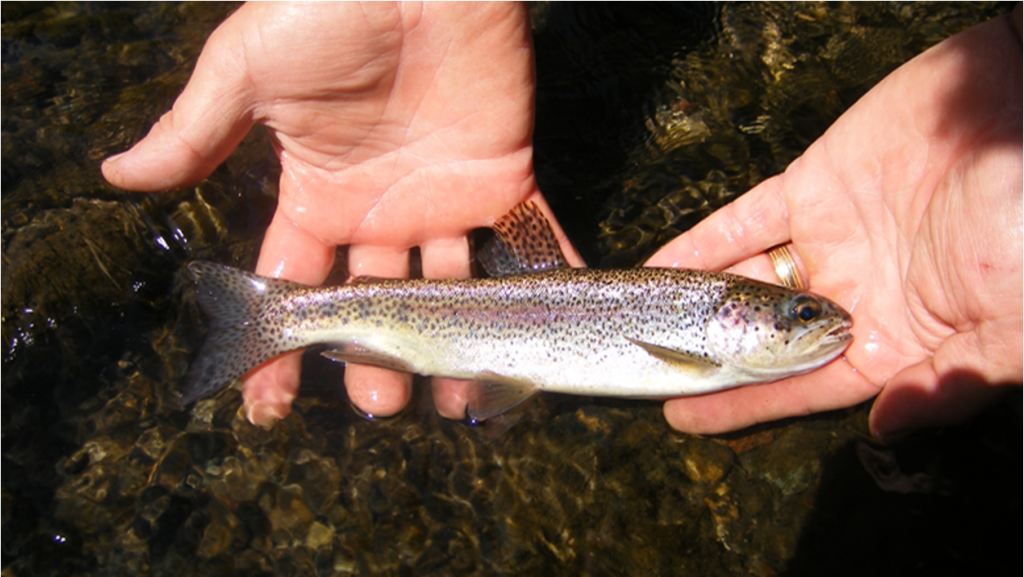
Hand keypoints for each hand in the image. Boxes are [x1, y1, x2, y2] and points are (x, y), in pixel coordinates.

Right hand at [102, 2, 581, 424]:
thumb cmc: (325, 10)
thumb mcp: (246, 71)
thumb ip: (196, 133)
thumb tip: (118, 175)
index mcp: (317, 196)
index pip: (294, 286)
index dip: (280, 346)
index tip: (268, 405)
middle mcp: (380, 212)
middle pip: (378, 305)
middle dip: (375, 359)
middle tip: (378, 402)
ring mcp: (443, 200)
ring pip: (452, 292)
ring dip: (458, 346)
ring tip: (454, 399)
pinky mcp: (503, 179)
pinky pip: (530, 239)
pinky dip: (544, 279)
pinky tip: (543, 336)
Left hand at [648, 10, 1021, 441]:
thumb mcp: (1010, 326)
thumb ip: (948, 381)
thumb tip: (885, 427)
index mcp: (898, 337)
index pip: (804, 385)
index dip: (745, 404)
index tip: (685, 419)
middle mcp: (854, 293)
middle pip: (761, 336)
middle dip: (707, 354)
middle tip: (647, 370)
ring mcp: (831, 238)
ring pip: (745, 279)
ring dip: (694, 300)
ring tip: (639, 321)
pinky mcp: (815, 185)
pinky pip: (745, 221)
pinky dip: (702, 243)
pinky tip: (660, 265)